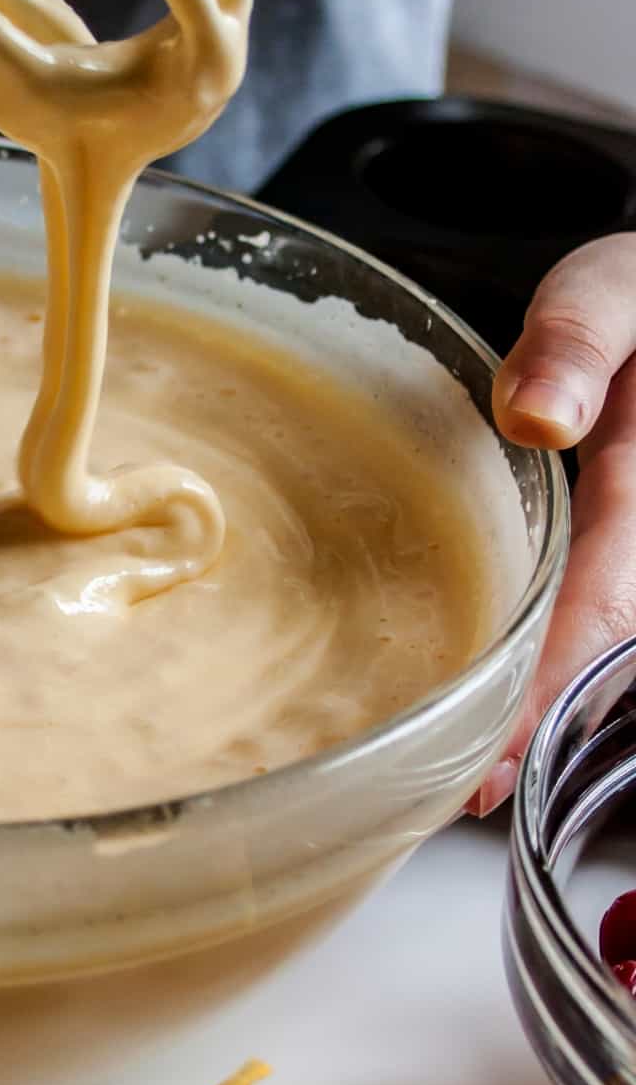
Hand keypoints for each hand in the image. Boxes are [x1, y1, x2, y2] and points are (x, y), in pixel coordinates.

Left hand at [469, 232, 635, 814]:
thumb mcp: (614, 291)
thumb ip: (580, 338)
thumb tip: (534, 418)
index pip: (610, 604)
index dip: (551, 686)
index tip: (490, 760)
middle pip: (617, 651)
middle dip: (548, 726)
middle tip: (465, 793)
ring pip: (618, 647)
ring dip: (557, 710)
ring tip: (475, 774)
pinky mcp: (625, 557)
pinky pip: (608, 615)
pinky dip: (564, 666)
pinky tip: (509, 706)